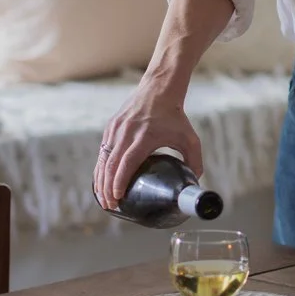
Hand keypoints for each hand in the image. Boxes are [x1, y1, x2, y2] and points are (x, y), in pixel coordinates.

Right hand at [93, 75, 203, 209]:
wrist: (159, 89)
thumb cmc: (175, 116)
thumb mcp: (189, 138)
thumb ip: (194, 161)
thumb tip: (194, 182)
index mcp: (145, 136)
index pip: (128, 162)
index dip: (120, 181)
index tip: (117, 197)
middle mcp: (127, 132)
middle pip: (111, 164)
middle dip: (108, 188)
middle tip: (111, 206)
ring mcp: (116, 129)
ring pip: (103, 159)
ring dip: (101, 181)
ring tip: (104, 199)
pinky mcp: (111, 127)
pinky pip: (103, 151)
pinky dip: (100, 168)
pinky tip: (101, 182)